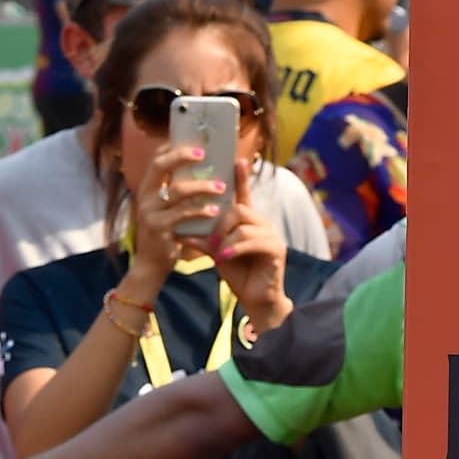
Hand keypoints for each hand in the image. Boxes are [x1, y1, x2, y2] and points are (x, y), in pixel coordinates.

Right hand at [129, 143, 227, 300]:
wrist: (152, 265)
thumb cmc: (167, 232)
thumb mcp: (167, 208)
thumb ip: (178, 190)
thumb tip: (205, 167)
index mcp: (148, 188)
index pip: (156, 159)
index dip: (172, 148)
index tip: (194, 142)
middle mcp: (145, 197)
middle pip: (159, 166)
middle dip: (181, 156)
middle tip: (203, 153)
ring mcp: (149, 212)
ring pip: (177, 190)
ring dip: (202, 186)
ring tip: (221, 187)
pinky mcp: (158, 228)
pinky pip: (182, 214)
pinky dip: (200, 210)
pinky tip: (215, 210)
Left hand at [211, 161, 290, 334]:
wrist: (256, 300)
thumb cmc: (239, 274)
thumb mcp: (218, 254)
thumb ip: (205, 240)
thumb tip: (182, 231)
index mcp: (249, 221)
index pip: (244, 194)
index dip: (241, 177)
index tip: (236, 159)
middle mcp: (262, 223)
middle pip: (239, 208)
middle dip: (220, 222)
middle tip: (210, 239)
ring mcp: (272, 235)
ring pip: (244, 224)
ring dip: (225, 239)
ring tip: (218, 253)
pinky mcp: (276, 249)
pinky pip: (251, 241)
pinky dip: (234, 249)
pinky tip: (225, 259)